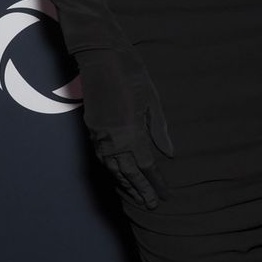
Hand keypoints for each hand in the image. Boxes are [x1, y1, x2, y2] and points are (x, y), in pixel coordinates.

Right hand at [75, 47, 173, 209]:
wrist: (100, 56)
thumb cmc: (131, 73)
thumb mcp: (152, 99)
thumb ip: (159, 129)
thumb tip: (169, 154)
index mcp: (131, 131)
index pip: (146, 166)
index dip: (156, 183)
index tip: (165, 195)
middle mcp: (113, 138)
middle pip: (128, 173)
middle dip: (141, 190)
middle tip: (151, 205)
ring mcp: (100, 135)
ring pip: (113, 168)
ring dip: (125, 185)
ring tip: (136, 197)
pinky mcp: (92, 130)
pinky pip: (103, 158)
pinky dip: (112, 171)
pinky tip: (119, 177)